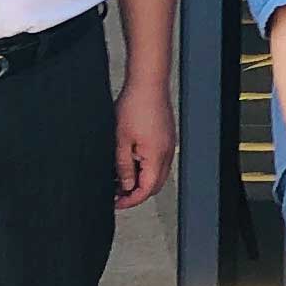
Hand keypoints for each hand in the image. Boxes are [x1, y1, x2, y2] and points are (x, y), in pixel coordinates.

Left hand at [114, 79, 176, 209]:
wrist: (148, 82)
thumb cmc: (135, 105)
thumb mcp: (120, 141)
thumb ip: (123, 167)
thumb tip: (125, 185)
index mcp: (157, 156)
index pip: (147, 189)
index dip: (131, 200)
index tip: (117, 203)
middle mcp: (167, 152)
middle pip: (154, 184)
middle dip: (136, 193)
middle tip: (117, 193)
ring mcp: (168, 144)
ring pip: (156, 172)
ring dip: (140, 179)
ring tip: (120, 177)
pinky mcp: (166, 136)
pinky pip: (158, 159)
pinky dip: (145, 166)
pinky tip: (131, 161)